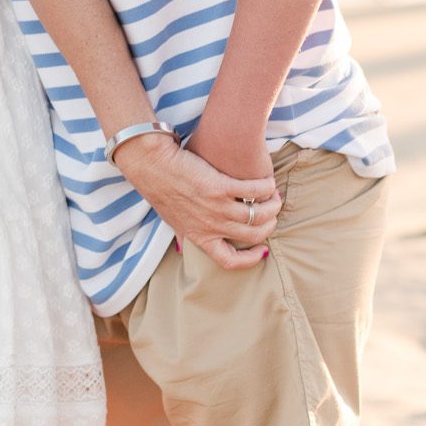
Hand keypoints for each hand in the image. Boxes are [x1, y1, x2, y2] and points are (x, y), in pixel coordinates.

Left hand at [114, 135, 278, 270]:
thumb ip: (183, 235)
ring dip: (272, 205)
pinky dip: (266, 186)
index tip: (261, 250)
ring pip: (258, 214)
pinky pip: (255, 190)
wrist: (151, 164)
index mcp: (199, 237)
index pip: (229, 261)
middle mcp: (211, 226)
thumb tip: (183, 247)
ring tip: (274, 197)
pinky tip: (268, 182)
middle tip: (272, 215)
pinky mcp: (220, 186)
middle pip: (253, 235)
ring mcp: (216, 207)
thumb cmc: (161, 190)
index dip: (249, 259)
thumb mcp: (171, 220)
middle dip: (269, 226)